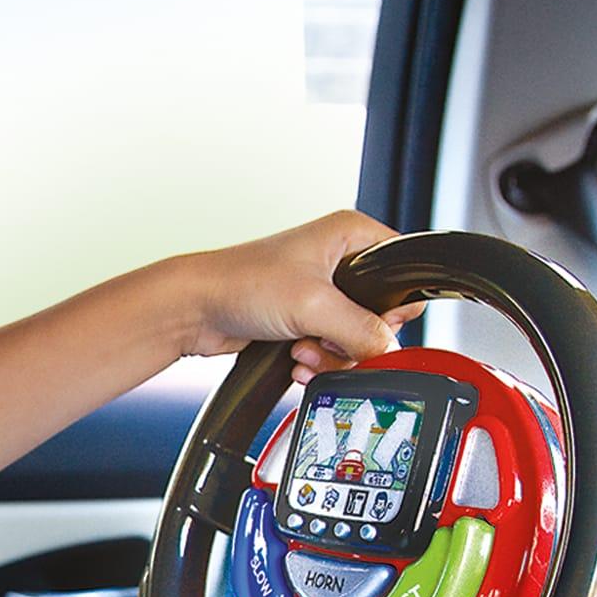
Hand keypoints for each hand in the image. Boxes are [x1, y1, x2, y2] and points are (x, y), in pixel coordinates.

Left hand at [174, 210, 425, 382]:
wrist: (195, 309)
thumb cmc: (240, 282)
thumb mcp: (313, 304)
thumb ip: (360, 328)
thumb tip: (388, 348)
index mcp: (350, 236)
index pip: (401, 271)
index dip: (394, 306)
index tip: (375, 326)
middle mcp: (337, 260)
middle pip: (378, 314)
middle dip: (353, 339)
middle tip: (329, 341)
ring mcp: (319, 292)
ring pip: (353, 337)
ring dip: (330, 355)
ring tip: (302, 351)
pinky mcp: (301, 319)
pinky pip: (327, 349)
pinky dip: (315, 361)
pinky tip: (296, 361)